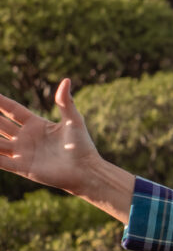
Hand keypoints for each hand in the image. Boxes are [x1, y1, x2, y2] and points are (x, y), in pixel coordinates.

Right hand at [0, 78, 101, 194]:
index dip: (0, 102)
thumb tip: (66, 80)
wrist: (85, 170)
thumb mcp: (73, 120)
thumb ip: (65, 102)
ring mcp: (22, 152)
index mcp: (36, 124)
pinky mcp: (22, 167)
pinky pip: (0, 161)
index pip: (12, 110)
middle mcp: (25, 137)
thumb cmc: (82, 145)